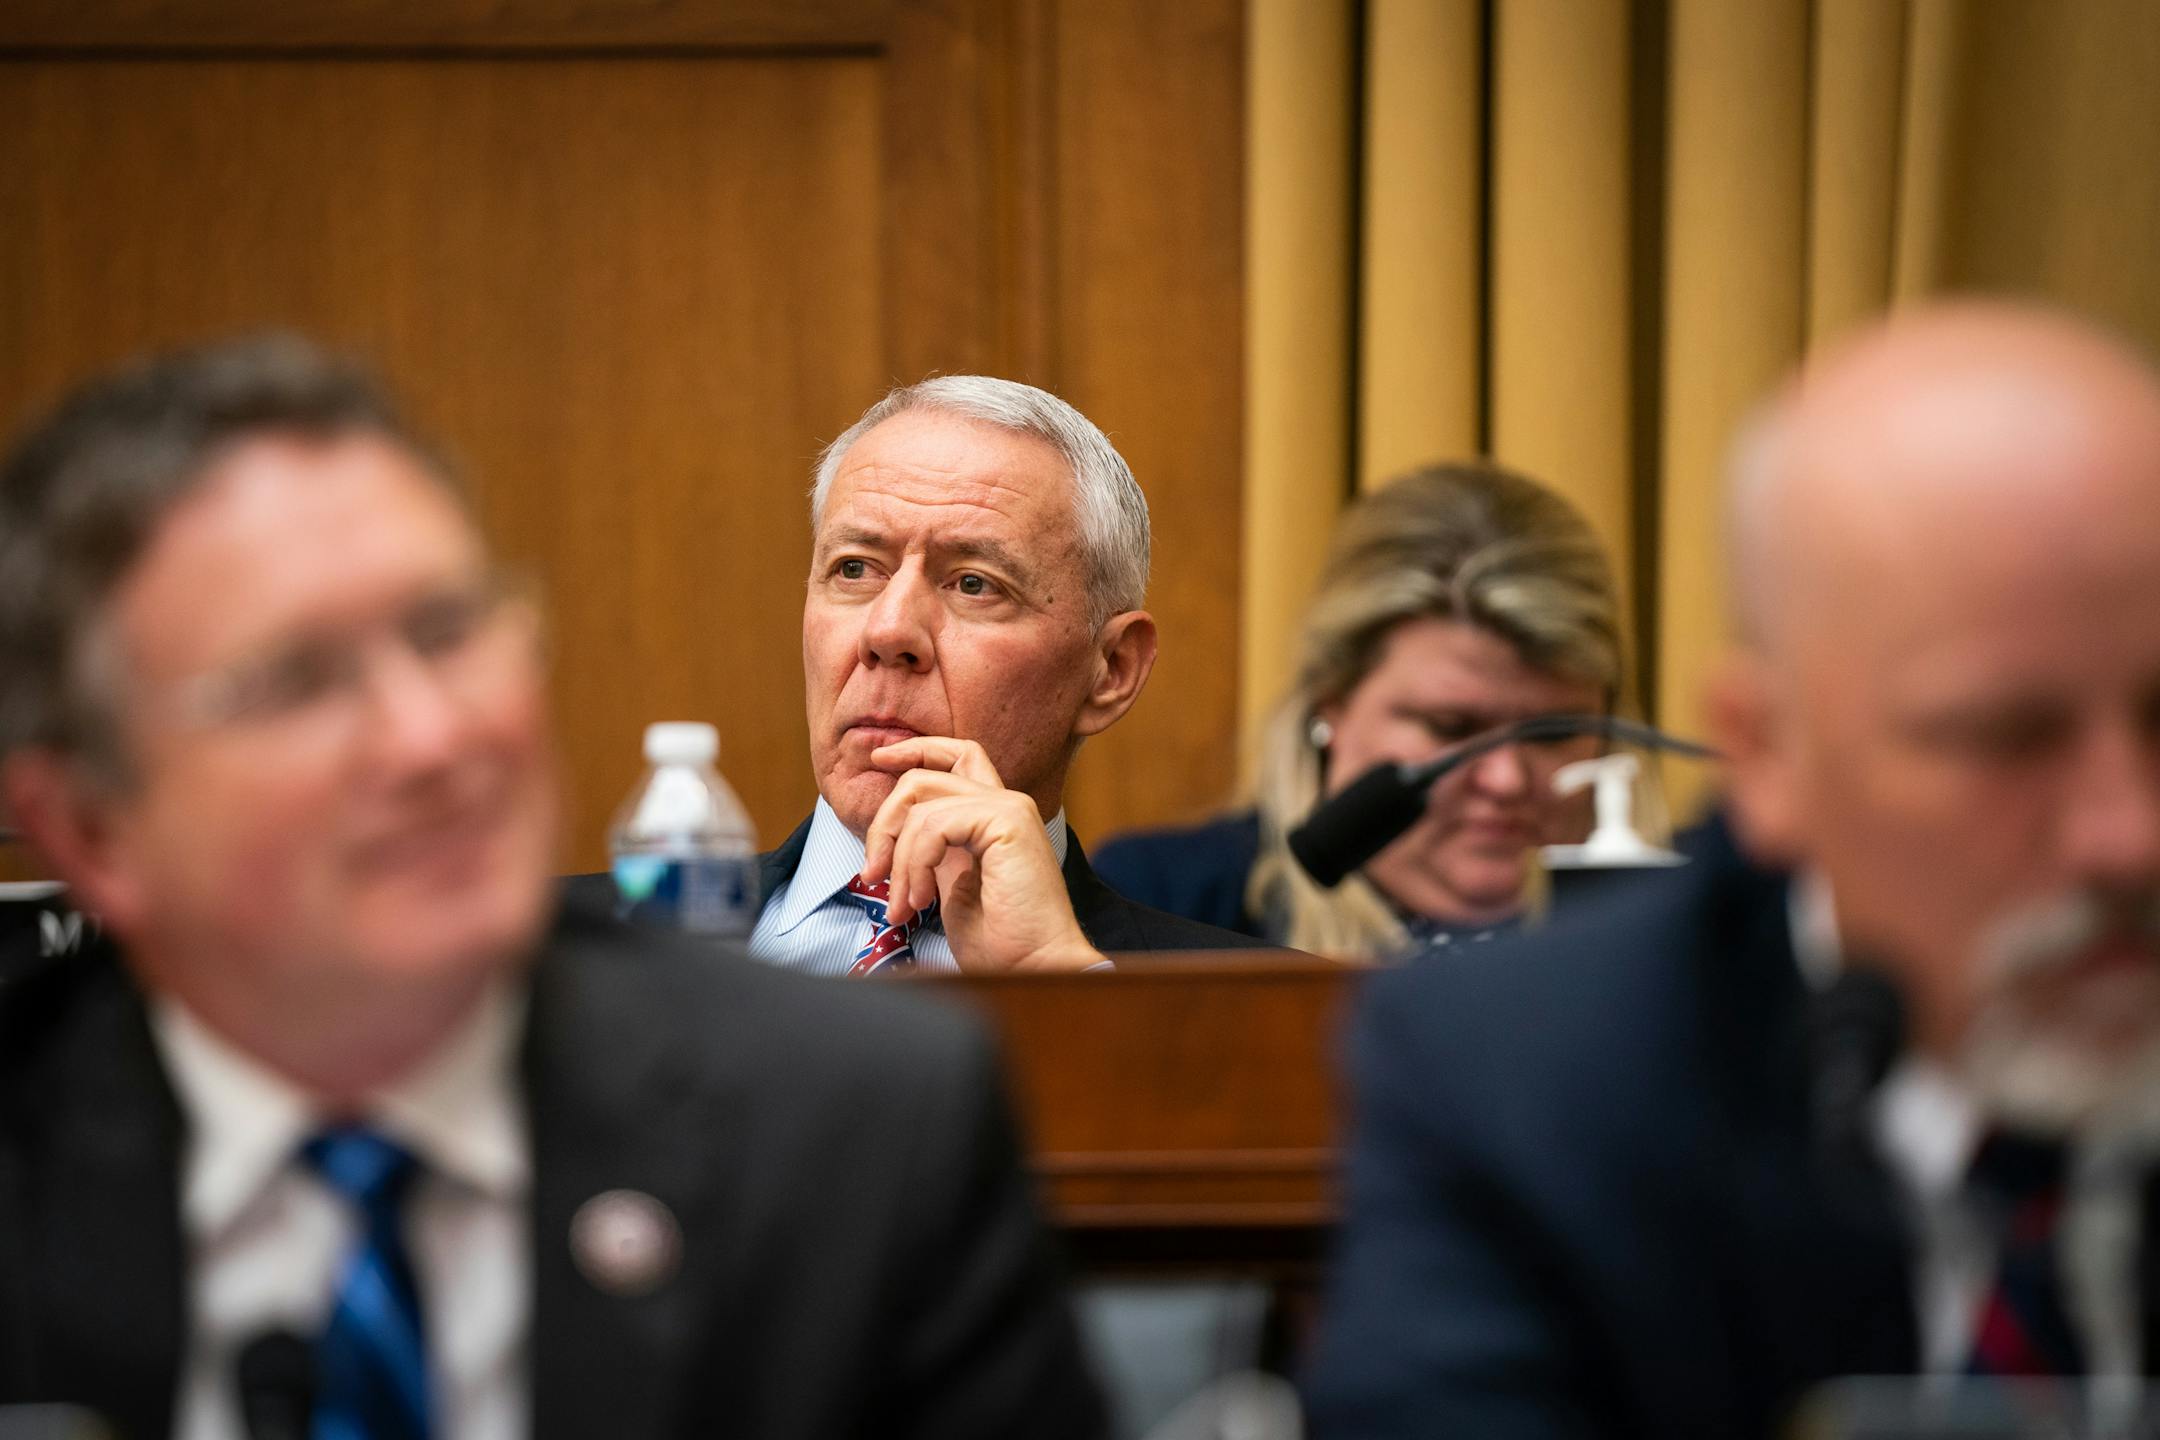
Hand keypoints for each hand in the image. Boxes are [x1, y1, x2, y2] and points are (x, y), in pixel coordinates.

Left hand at [859, 736, 1105, 972]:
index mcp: (994, 815)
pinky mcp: (1007, 822)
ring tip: (903, 905)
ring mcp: (1008, 808)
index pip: (957, 756)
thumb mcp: (950, 886)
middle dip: (884, 823)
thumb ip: (931, 851)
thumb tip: (887, 842)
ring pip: (921, 803)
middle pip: (923, 776)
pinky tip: (921, 901)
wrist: (1035, 967)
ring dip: (897, 860)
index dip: (914, 750)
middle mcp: (1004, 803)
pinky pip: (933, 825)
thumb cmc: (1000, 942)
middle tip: (871, 873)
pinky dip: (914, 864)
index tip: (877, 759)